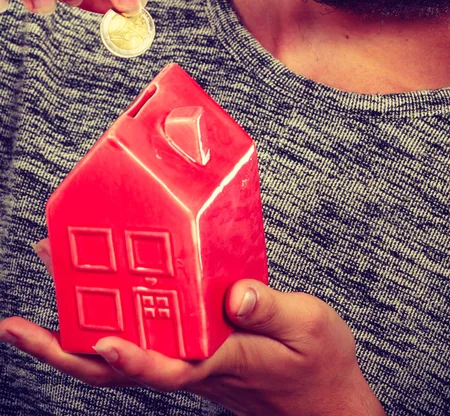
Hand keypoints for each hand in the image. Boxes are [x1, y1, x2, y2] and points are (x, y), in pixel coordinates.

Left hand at [0, 240, 384, 415]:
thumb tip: (233, 295)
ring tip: (43, 298)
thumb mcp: (308, 326)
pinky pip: (142, 341)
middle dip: (64, 351)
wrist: (321, 399)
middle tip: (18, 326)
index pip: (169, 366)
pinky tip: (100, 299)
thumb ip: (270, 309)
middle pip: (119, 370)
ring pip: (122, 356)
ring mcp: (188, 361)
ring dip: (76, 332)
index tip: (102, 339)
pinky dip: (111, 321)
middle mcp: (194, 365)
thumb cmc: (317, 363)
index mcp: (223, 360)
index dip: (134, 357)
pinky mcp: (191, 352)